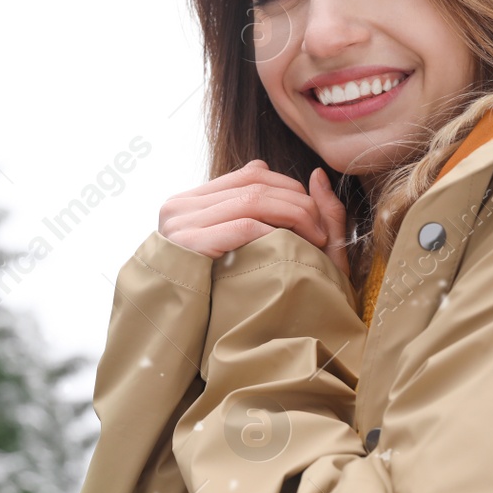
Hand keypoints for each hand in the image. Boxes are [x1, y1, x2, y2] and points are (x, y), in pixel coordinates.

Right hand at [159, 160, 350, 279]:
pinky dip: (273, 231)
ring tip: (317, 236)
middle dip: (296, 202)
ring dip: (293, 215)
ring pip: (252, 202)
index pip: (249, 175)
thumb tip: (284, 168)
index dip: (287, 186)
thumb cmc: (205, 288)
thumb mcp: (229, 240)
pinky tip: (292, 245)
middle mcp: (180, 205)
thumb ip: (255, 205)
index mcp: (188, 200)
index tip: (314, 208)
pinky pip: (243, 227)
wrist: (170, 323)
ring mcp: (180, 222)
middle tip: (322, 226)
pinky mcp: (189, 243)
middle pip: (254, 186)